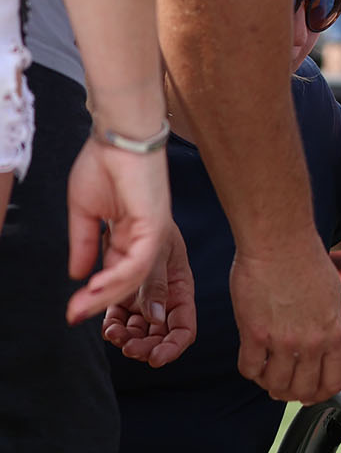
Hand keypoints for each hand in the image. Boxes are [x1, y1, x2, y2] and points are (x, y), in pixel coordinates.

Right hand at [64, 138, 170, 325]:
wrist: (119, 136)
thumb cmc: (103, 164)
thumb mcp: (84, 211)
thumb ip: (84, 243)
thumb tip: (76, 274)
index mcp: (127, 234)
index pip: (112, 273)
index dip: (93, 294)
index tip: (71, 311)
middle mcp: (143, 238)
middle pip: (124, 281)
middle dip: (97, 301)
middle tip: (73, 316)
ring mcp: (152, 233)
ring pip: (132, 276)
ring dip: (105, 294)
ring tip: (81, 307)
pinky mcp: (156, 226)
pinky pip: (138, 261)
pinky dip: (117, 276)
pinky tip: (96, 287)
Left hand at [102, 218, 196, 365]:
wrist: (130, 203)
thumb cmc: (154, 223)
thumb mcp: (161, 251)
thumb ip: (157, 284)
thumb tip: (156, 318)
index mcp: (181, 289)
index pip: (183, 327)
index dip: (172, 347)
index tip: (155, 358)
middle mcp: (164, 297)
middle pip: (160, 334)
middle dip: (146, 346)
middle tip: (129, 348)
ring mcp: (143, 297)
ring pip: (138, 329)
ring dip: (127, 337)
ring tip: (114, 334)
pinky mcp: (123, 293)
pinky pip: (119, 316)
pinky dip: (113, 325)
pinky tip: (107, 326)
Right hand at [230, 231, 340, 402]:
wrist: (278, 241)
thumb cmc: (302, 258)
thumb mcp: (331, 294)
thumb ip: (328, 322)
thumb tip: (326, 338)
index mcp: (332, 332)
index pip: (333, 381)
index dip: (322, 393)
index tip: (314, 392)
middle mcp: (310, 341)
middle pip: (303, 390)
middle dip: (294, 394)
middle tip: (286, 386)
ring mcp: (282, 340)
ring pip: (276, 385)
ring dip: (270, 385)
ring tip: (267, 374)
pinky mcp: (254, 334)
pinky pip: (249, 369)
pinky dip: (250, 371)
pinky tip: (252, 360)